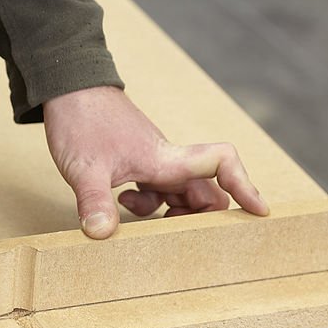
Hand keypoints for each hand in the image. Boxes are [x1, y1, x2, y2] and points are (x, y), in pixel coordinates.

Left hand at [43, 86, 268, 238]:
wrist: (68, 87)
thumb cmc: (82, 121)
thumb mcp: (84, 169)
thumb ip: (94, 202)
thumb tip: (102, 234)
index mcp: (166, 158)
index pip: (222, 164)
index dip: (245, 185)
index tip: (258, 211)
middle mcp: (167, 160)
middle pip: (205, 191)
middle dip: (201, 218)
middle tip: (178, 239)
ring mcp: (153, 163)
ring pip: (181, 194)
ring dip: (172, 215)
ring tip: (141, 223)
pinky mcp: (137, 165)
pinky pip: (158, 191)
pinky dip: (149, 206)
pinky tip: (121, 205)